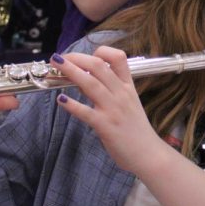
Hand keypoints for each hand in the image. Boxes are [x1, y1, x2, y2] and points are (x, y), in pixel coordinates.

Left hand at [52, 46, 168, 174]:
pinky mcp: (106, 126)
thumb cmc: (137, 130)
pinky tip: (60, 99)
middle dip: (77, 58)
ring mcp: (113, 109)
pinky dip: (72, 104)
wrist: (148, 154)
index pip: (118, 58)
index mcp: (128, 86)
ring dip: (71, 72)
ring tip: (55, 65)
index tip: (84, 55)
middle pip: (98, 66)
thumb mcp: (129, 103)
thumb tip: (85, 80)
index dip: (100, 51)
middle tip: (60, 58)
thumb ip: (110, 90)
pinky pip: (86, 112)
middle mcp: (121, 94)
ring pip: (91, 84)